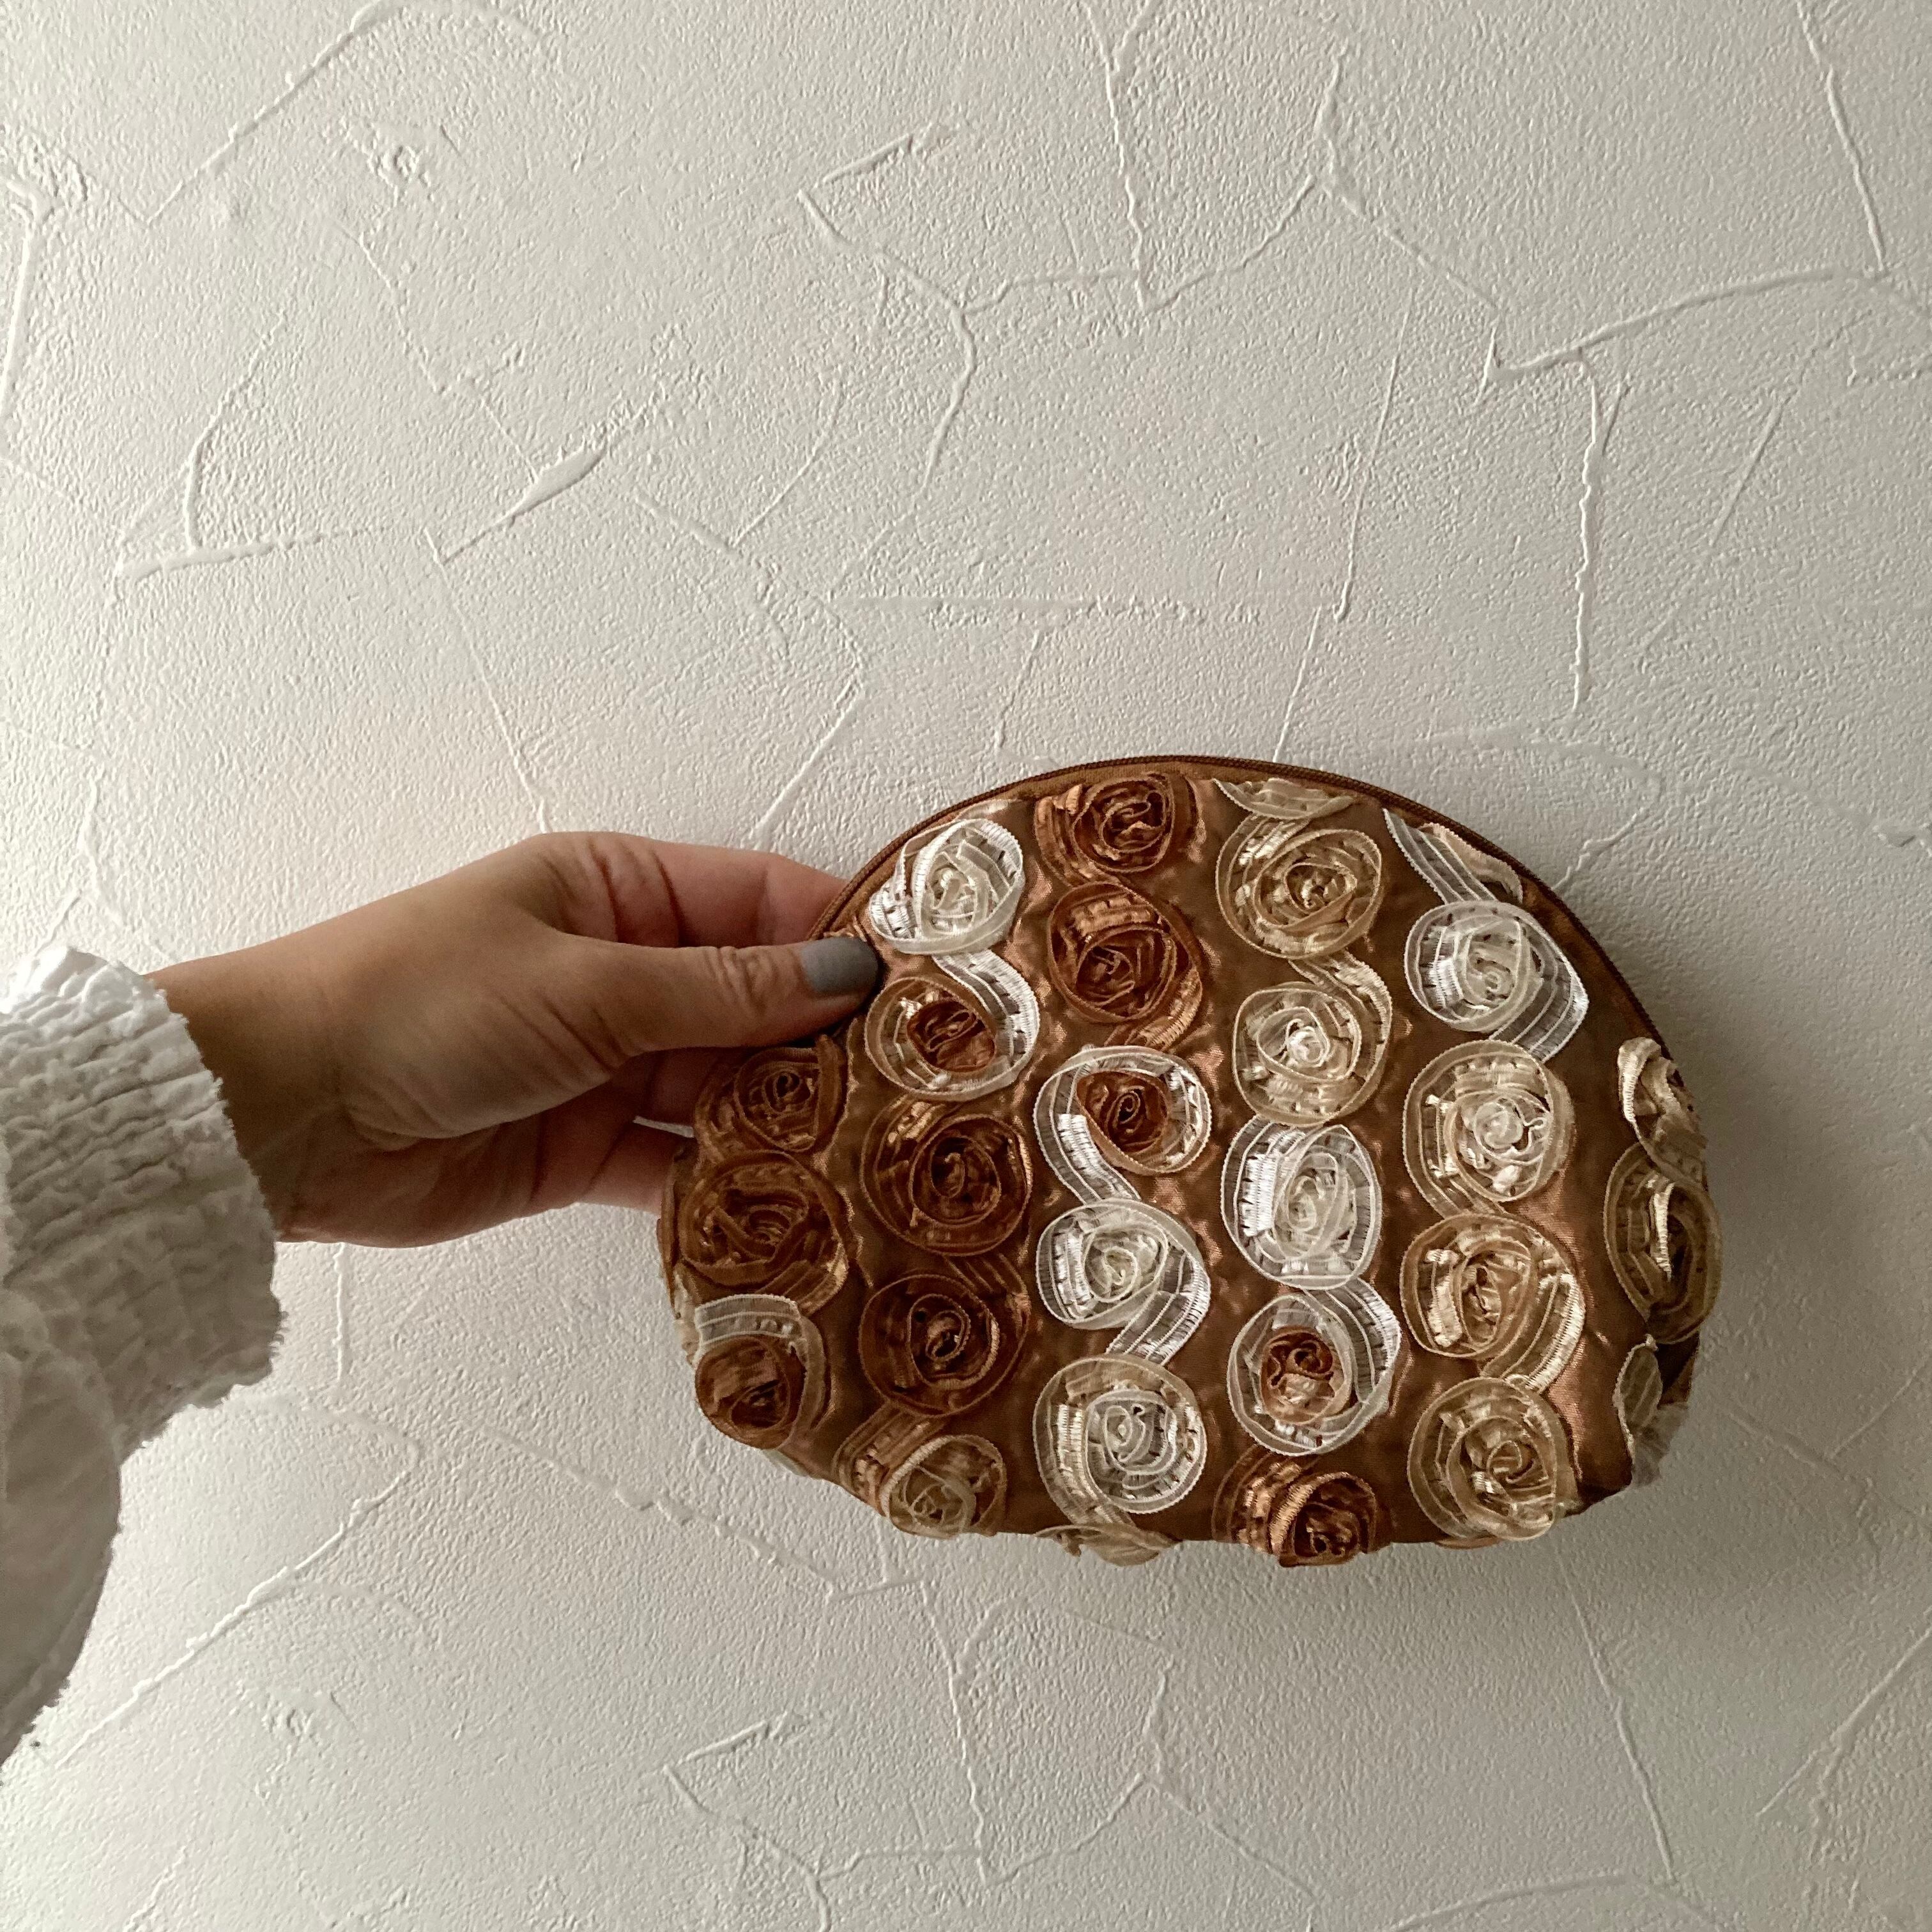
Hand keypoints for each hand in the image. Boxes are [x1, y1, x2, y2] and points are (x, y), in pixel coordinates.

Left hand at [151, 833, 878, 1245]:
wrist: (278, 1114)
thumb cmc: (418, 1001)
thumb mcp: (587, 982)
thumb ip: (725, 991)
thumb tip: (848, 969)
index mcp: (621, 889)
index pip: (764, 900)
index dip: (847, 936)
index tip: (934, 983)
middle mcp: (626, 969)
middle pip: (759, 1001)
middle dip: (832, 1041)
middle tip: (931, 1089)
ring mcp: (609, 1061)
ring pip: (730, 1088)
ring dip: (791, 1120)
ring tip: (884, 1155)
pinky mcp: (586, 1148)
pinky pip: (682, 1161)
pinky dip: (731, 1183)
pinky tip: (797, 1206)